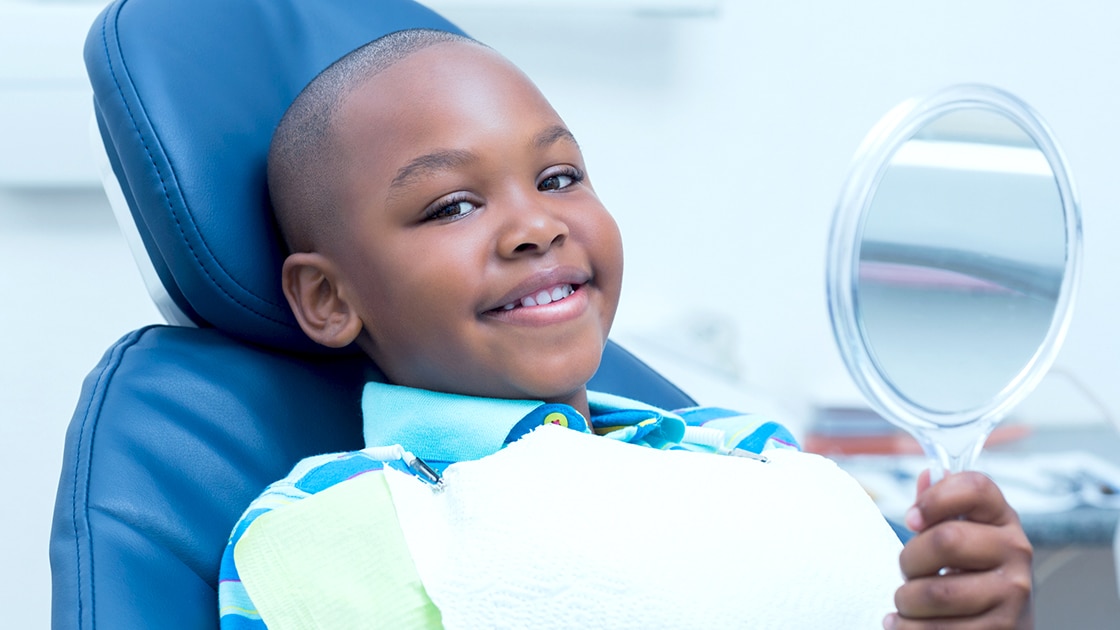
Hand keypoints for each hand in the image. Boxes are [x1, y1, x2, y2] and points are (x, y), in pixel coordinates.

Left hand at [883, 470, 1032, 628]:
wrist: (1005, 622)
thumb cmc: (971, 570)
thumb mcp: (962, 532)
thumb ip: (941, 506)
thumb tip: (926, 475)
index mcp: (1002, 518)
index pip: (975, 487)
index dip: (934, 499)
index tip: (912, 519)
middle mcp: (1016, 551)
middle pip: (945, 540)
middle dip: (909, 559)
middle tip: (907, 571)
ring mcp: (1013, 594)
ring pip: (936, 592)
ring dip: (906, 600)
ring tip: (906, 602)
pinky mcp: (1002, 629)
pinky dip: (907, 629)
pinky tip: (903, 624)